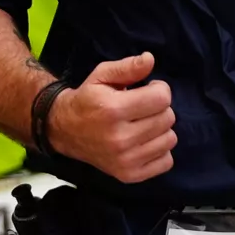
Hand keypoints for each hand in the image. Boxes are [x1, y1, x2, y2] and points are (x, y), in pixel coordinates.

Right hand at [49, 53, 175, 182]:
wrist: (65, 130)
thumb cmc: (87, 99)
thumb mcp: (102, 75)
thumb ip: (128, 67)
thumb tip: (150, 59)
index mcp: (113, 109)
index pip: (162, 98)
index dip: (159, 89)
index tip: (148, 89)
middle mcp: (120, 138)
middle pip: (168, 118)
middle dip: (159, 108)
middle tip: (142, 108)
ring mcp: (125, 160)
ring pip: (170, 139)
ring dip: (160, 129)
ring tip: (143, 124)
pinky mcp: (129, 175)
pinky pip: (166, 162)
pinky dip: (160, 151)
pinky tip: (144, 142)